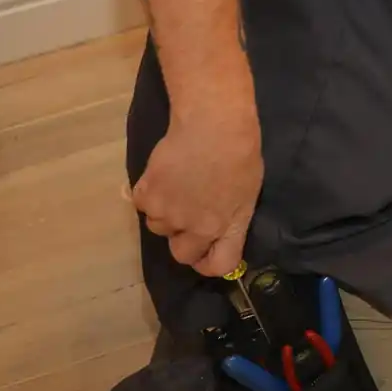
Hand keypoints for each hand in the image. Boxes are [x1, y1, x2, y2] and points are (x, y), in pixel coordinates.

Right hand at [133, 105, 262, 275]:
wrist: (212, 124)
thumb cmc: (240, 153)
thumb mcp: (248, 193)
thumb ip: (232, 221)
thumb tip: (221, 236)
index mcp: (224, 227)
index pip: (218, 267)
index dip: (211, 262)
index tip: (207, 252)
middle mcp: (193, 227)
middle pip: (181, 254)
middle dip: (185, 240)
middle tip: (189, 214)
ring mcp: (167, 213)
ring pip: (159, 227)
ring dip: (166, 214)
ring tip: (179, 186)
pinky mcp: (146, 195)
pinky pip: (143, 206)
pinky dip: (150, 195)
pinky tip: (164, 176)